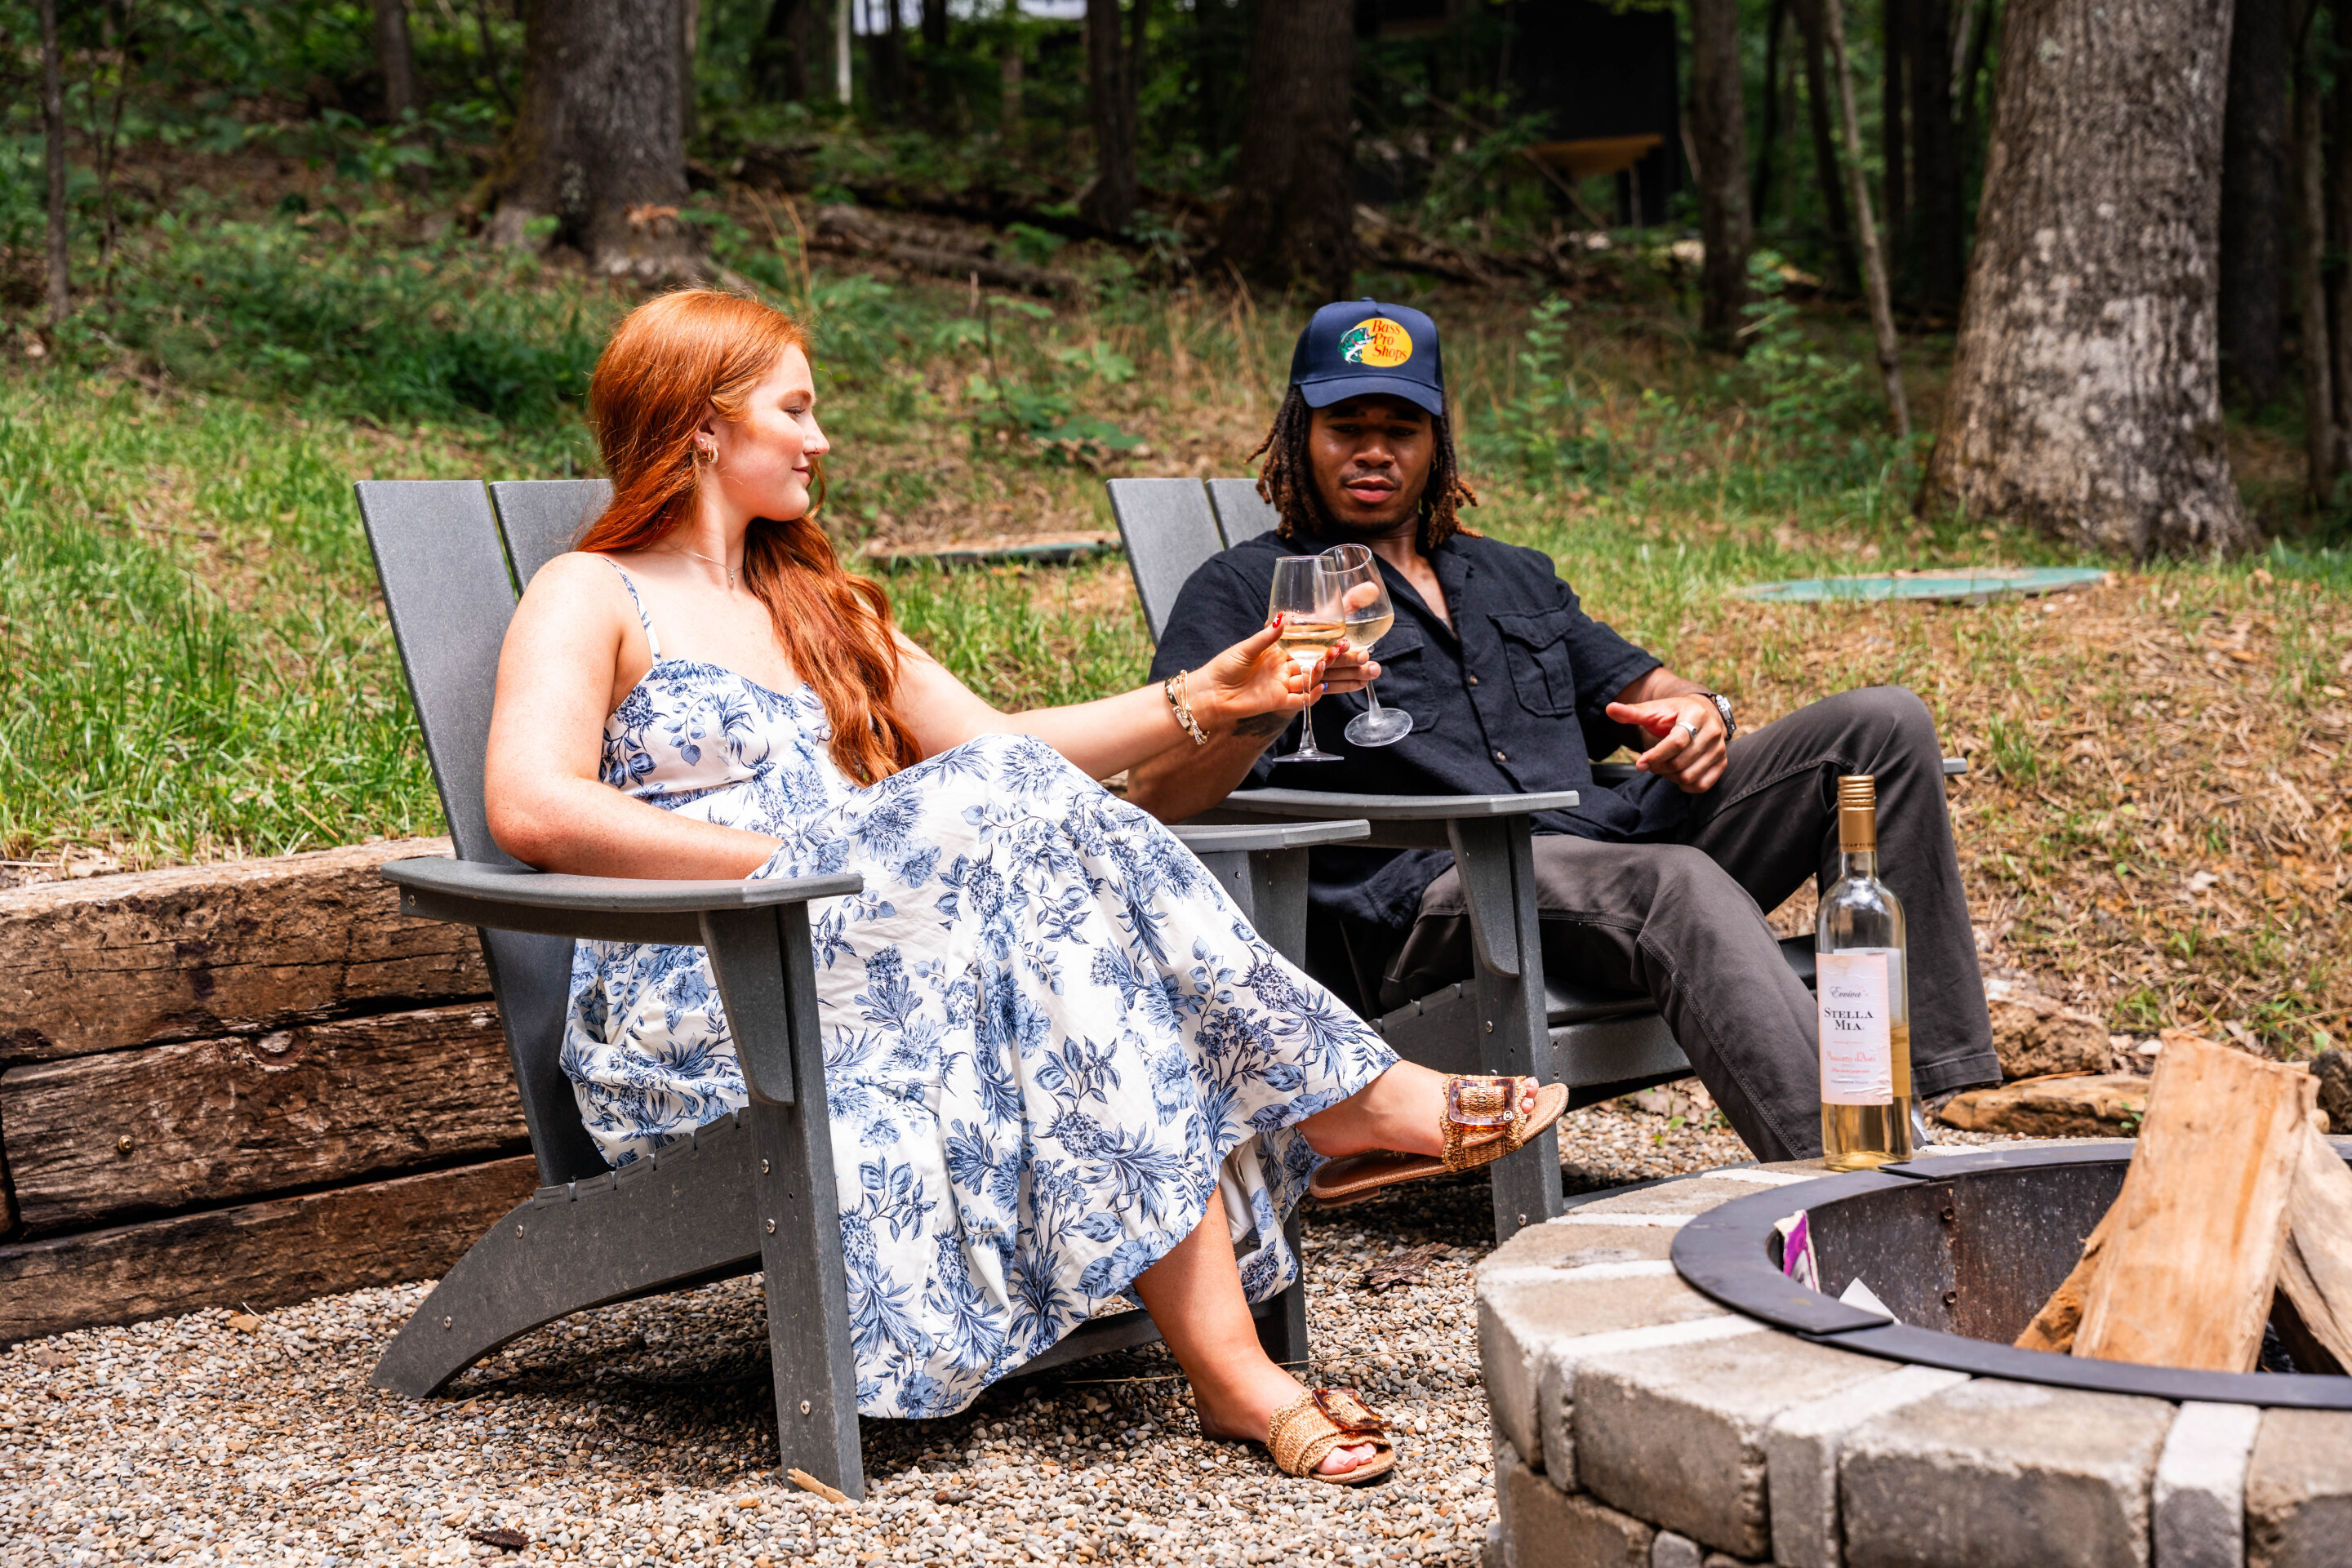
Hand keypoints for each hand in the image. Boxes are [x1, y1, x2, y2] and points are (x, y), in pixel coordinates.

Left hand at [1192, 618, 1372, 732]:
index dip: (1331, 645)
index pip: (1313, 647)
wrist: (1210, 693)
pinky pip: (1303, 700)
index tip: (1349, 639)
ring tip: (1359, 674)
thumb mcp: (1246, 647)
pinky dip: (1315, 693)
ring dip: (1337, 677)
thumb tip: (1283, 617)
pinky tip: (1325, 685)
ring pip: (1318, 681)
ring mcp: (1285, 686)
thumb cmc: (1225, 667)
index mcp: (1282, 652)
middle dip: (1344, 662)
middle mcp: (1287, 669)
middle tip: (1365, 658)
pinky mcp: (1280, 702)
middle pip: (1321, 665)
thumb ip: (1266, 636)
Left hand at [1605, 696, 1726, 793]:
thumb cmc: (1673, 713)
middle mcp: (1712, 731)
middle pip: (1681, 762)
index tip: (1639, 763)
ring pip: (1690, 776)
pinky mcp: (1722, 762)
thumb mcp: (1654, 710)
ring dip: (1670, 777)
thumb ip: (1632, 712)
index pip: (1676, 742)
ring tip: (1663, 767)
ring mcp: (1719, 748)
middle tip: (1650, 763)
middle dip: (1659, 767)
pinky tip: (1676, 775)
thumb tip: (1609, 709)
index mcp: (1695, 714)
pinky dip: (1686, 786)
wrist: (1702, 714)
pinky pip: (1702, 785)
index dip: (1656, 755)